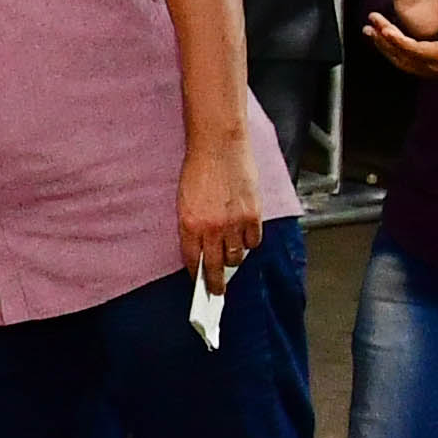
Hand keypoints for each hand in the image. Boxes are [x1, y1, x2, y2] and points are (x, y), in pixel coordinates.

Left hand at [177, 133, 270, 289]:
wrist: (219, 145)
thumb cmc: (199, 167)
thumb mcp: (185, 200)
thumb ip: (192, 226)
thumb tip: (200, 249)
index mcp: (189, 224)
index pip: (192, 260)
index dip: (196, 275)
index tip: (199, 284)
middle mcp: (211, 227)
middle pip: (215, 266)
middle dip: (215, 283)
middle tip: (217, 292)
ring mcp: (233, 223)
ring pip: (236, 256)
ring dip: (233, 260)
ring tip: (231, 260)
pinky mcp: (253, 214)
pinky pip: (253, 241)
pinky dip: (249, 243)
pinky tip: (245, 239)